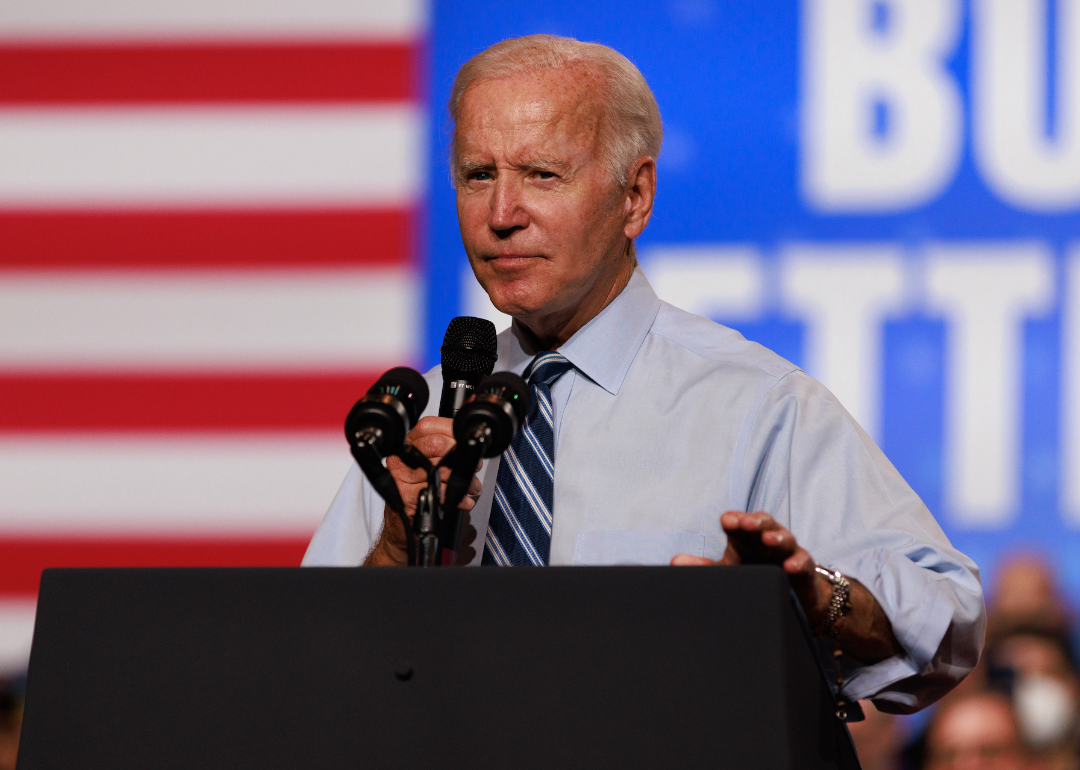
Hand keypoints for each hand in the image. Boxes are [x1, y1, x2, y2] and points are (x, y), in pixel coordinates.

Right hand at [364, 416, 481, 565]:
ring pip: (441, 469)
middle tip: (473, 467)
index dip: (452, 432)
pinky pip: (439, 493)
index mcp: (407, 446)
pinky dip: (457, 499)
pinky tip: (462, 501)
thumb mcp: (431, 469)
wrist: (402, 529)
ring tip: (471, 487)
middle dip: (461, 457)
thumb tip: (470, 446)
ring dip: (464, 480)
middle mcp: (401, 459)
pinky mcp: (406, 497)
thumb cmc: (419, 495)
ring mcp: (401, 478)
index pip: (428, 426)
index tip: (466, 443)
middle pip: (436, 445)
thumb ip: (446, 454)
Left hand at [671, 511, 830, 626]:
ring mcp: (786, 553)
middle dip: (754, 521)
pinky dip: (797, 562)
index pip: (739, 523)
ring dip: (777, 536)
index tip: (726, 522)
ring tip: (768, 538)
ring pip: (785, 538)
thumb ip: (704, 567)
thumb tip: (675, 561)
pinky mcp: (804, 569)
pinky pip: (803, 562)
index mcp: (746, 539)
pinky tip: (789, 566)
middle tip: (745, 523)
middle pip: (763, 523)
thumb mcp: (728, 572)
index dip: (734, 520)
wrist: (790, 598)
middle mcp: (767, 541)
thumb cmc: (755, 577)